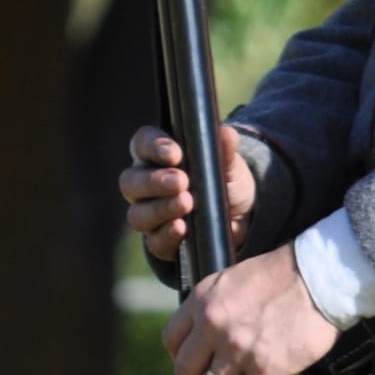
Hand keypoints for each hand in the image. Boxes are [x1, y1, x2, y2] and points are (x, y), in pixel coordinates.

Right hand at [119, 122, 253, 260]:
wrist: (243, 215)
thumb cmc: (225, 179)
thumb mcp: (230, 163)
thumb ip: (224, 149)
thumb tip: (226, 133)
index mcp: (156, 157)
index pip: (142, 144)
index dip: (153, 146)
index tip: (174, 153)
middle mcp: (145, 185)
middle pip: (131, 182)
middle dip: (155, 181)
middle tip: (181, 181)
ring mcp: (150, 215)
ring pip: (138, 214)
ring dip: (161, 208)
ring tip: (186, 203)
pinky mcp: (161, 241)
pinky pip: (154, 242)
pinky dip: (167, 235)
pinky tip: (181, 228)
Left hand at [162, 245, 340, 374]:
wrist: (322, 273)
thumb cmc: (288, 272)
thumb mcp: (238, 278)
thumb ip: (221, 303)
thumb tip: (220, 330)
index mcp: (203, 300)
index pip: (172, 338)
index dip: (176, 360)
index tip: (185, 370)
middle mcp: (213, 325)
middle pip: (185, 370)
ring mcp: (238, 350)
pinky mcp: (266, 368)